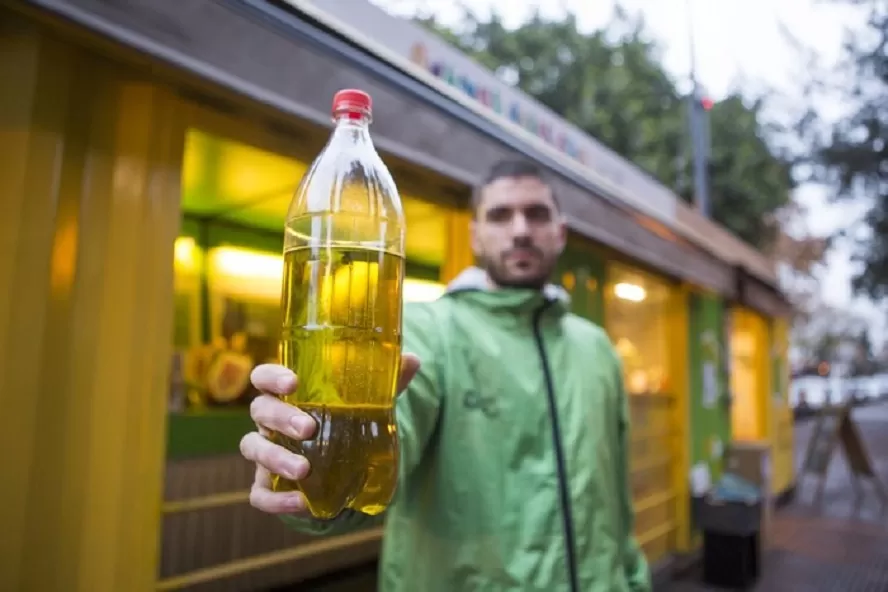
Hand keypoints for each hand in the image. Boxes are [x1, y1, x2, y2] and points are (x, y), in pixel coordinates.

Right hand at [239, 354, 420, 514]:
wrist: (342, 469)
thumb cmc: (345, 424)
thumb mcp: (366, 403)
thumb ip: (386, 383)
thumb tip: (413, 360)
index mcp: (287, 395)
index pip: (264, 377)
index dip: (272, 377)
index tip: (293, 383)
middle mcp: (269, 421)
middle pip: (260, 411)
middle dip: (281, 418)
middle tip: (309, 428)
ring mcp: (265, 452)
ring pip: (253, 449)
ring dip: (276, 458)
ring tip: (304, 470)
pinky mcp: (267, 485)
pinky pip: (259, 494)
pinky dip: (276, 499)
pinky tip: (299, 502)